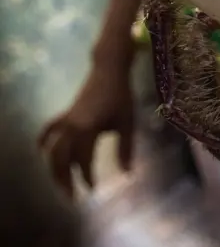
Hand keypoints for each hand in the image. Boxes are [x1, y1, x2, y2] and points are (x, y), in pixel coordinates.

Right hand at [37, 39, 135, 198]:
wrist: (110, 71)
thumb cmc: (122, 97)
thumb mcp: (127, 123)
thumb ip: (126, 149)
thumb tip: (128, 173)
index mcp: (88, 128)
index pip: (83, 160)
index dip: (87, 177)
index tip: (93, 190)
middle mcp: (72, 126)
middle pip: (61, 159)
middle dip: (65, 180)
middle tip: (72, 197)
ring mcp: (66, 119)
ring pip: (53, 149)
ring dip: (55, 168)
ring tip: (63, 184)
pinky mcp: (65, 114)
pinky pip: (49, 130)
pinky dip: (44, 141)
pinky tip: (42, 152)